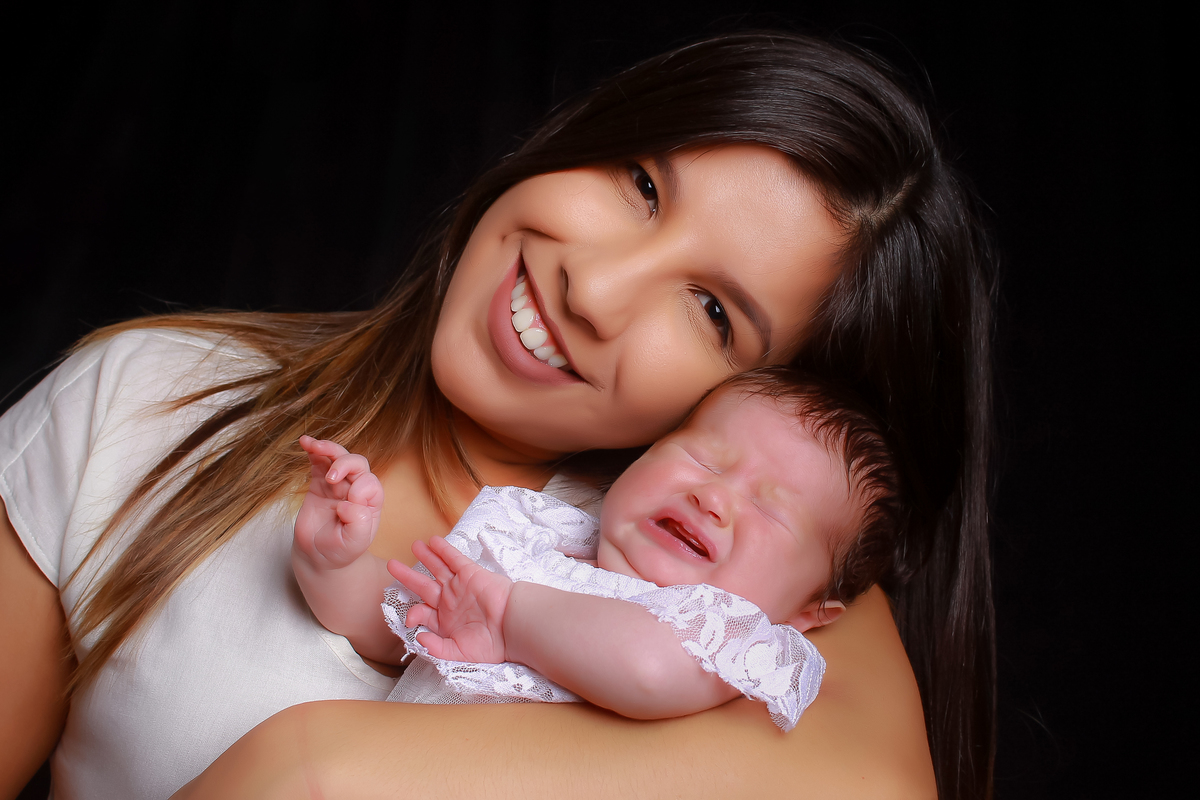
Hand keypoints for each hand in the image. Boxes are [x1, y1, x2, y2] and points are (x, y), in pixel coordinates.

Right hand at [293, 436, 383, 569]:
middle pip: (357, 464)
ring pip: (338, 457)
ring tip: (315, 446)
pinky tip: (305, 443)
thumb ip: (358, 523)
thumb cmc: (340, 550)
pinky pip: (319, 461)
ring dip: (329, 449)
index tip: (343, 508)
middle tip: (332, 478)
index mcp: (371, 502)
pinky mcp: (319, 483)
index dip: (359, 491)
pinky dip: (313, 450)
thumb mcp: (354, 543)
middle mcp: (357, 489)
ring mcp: (338, 484)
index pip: (370, 484)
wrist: (318, 556)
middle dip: (345, 464)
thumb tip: (347, 503)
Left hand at [387, 536, 513, 663]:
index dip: (412, 614)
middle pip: (423, 586)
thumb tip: (418, 638)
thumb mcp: (459, 653)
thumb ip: (437, 648)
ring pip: (437, 568)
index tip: (410, 618)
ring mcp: (459, 586)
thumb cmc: (490, 643)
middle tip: (392, 565)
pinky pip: (454, 559)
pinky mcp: (469, 574)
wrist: (512, 627)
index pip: (422, 612)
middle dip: (407, 576)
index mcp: (445, 621)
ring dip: (426, 556)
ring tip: (414, 545)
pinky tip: (433, 541)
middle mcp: (450, 602)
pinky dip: (443, 550)